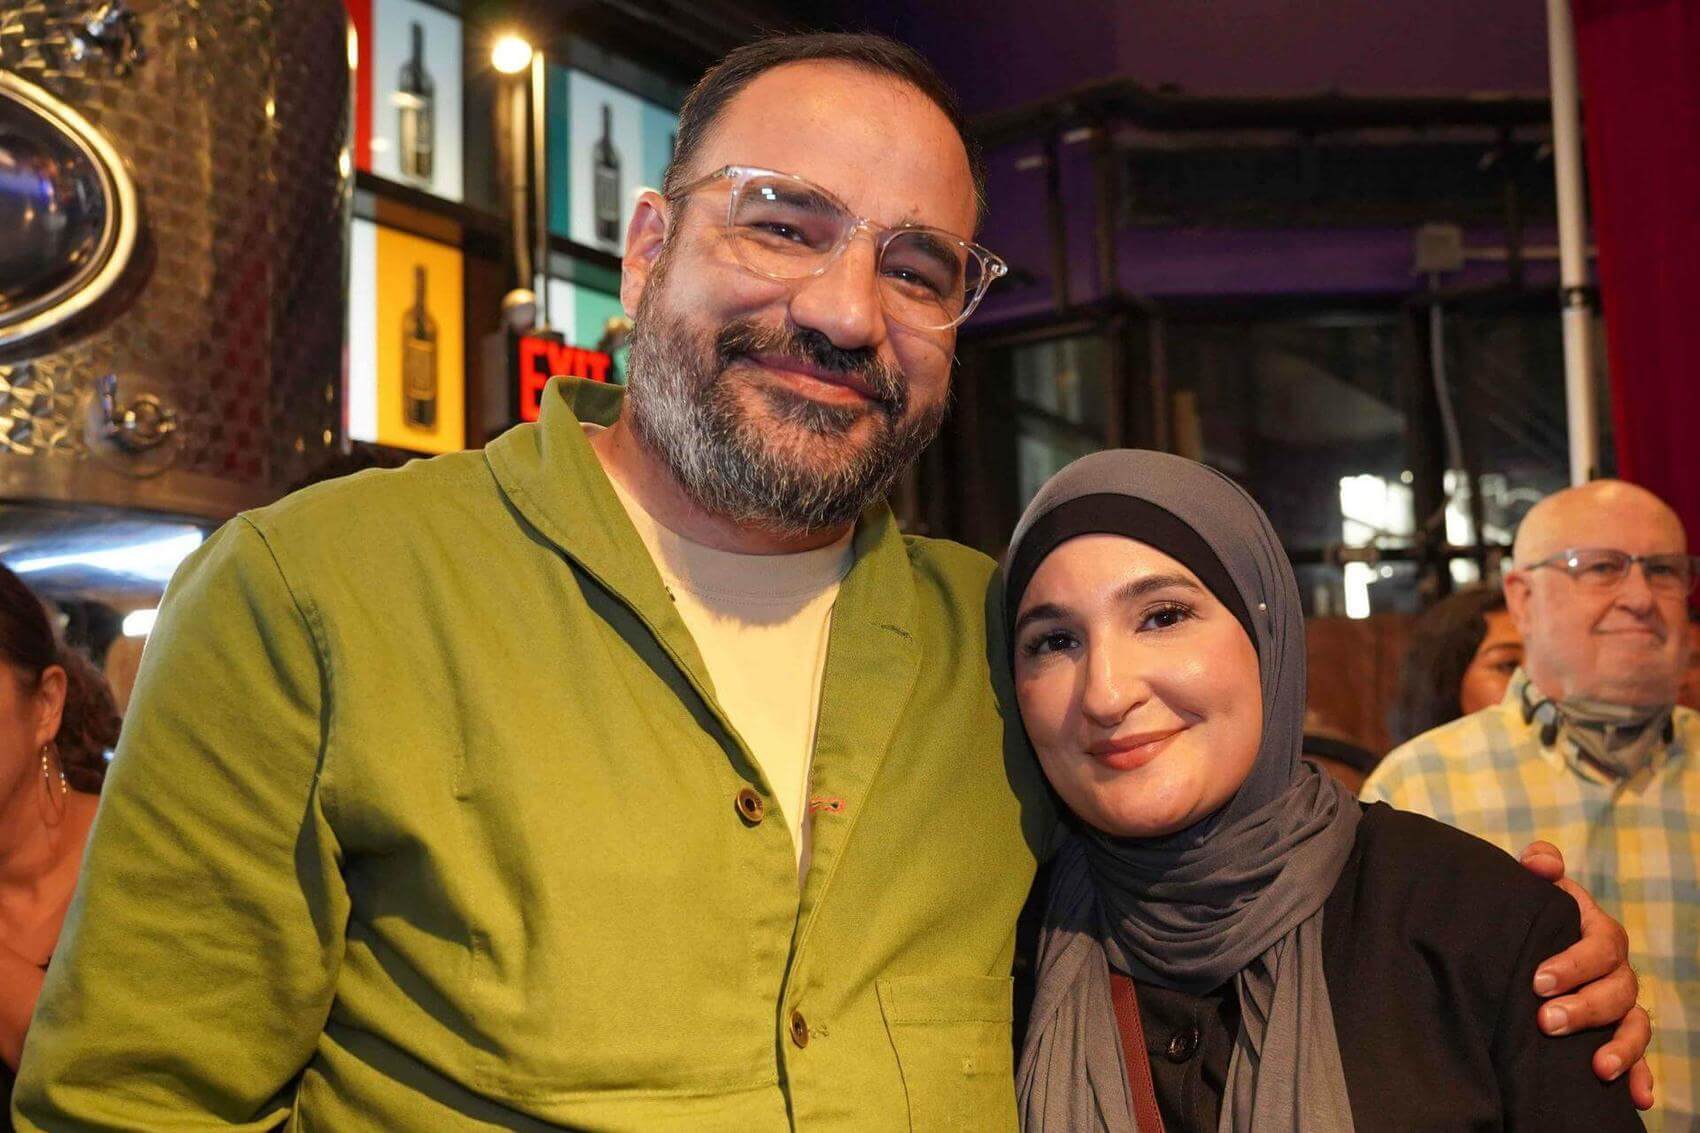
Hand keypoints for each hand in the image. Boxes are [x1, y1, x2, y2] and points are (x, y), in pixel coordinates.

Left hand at [1519, 841, 1653, 1109]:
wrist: (1537, 942)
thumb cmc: (1538, 915)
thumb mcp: (1537, 889)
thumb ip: (1540, 866)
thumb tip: (1540, 862)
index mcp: (1599, 933)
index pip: (1598, 947)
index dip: (1573, 964)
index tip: (1538, 981)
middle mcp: (1617, 970)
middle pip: (1616, 991)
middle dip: (1584, 1009)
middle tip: (1546, 1022)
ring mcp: (1622, 1004)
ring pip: (1633, 1025)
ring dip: (1620, 1047)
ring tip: (1598, 1067)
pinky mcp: (1619, 1033)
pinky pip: (1640, 1056)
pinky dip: (1641, 1075)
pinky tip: (1637, 1097)